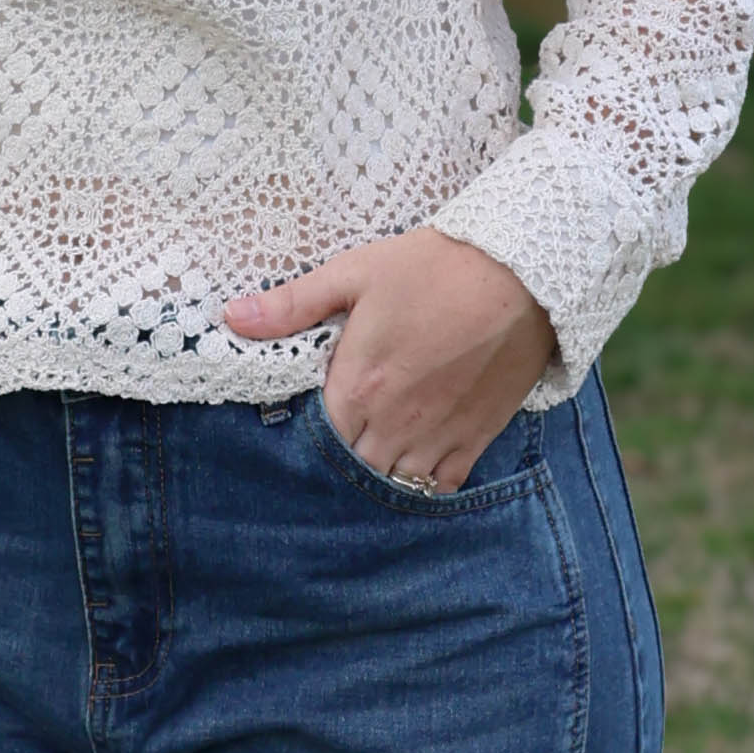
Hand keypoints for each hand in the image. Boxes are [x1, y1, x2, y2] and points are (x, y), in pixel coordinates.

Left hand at [222, 229, 554, 488]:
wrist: (522, 273)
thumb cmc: (434, 267)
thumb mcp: (355, 273)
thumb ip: (293, 304)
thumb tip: (232, 317)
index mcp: (359, 386)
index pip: (318, 439)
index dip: (310, 435)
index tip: (310, 419)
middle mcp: (395, 422)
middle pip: (353, 468)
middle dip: (342, 459)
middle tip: (339, 441)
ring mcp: (438, 435)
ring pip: (395, 482)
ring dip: (379, 474)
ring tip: (372, 456)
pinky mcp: (476, 436)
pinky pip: (444, 485)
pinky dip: (425, 485)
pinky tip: (414, 467)